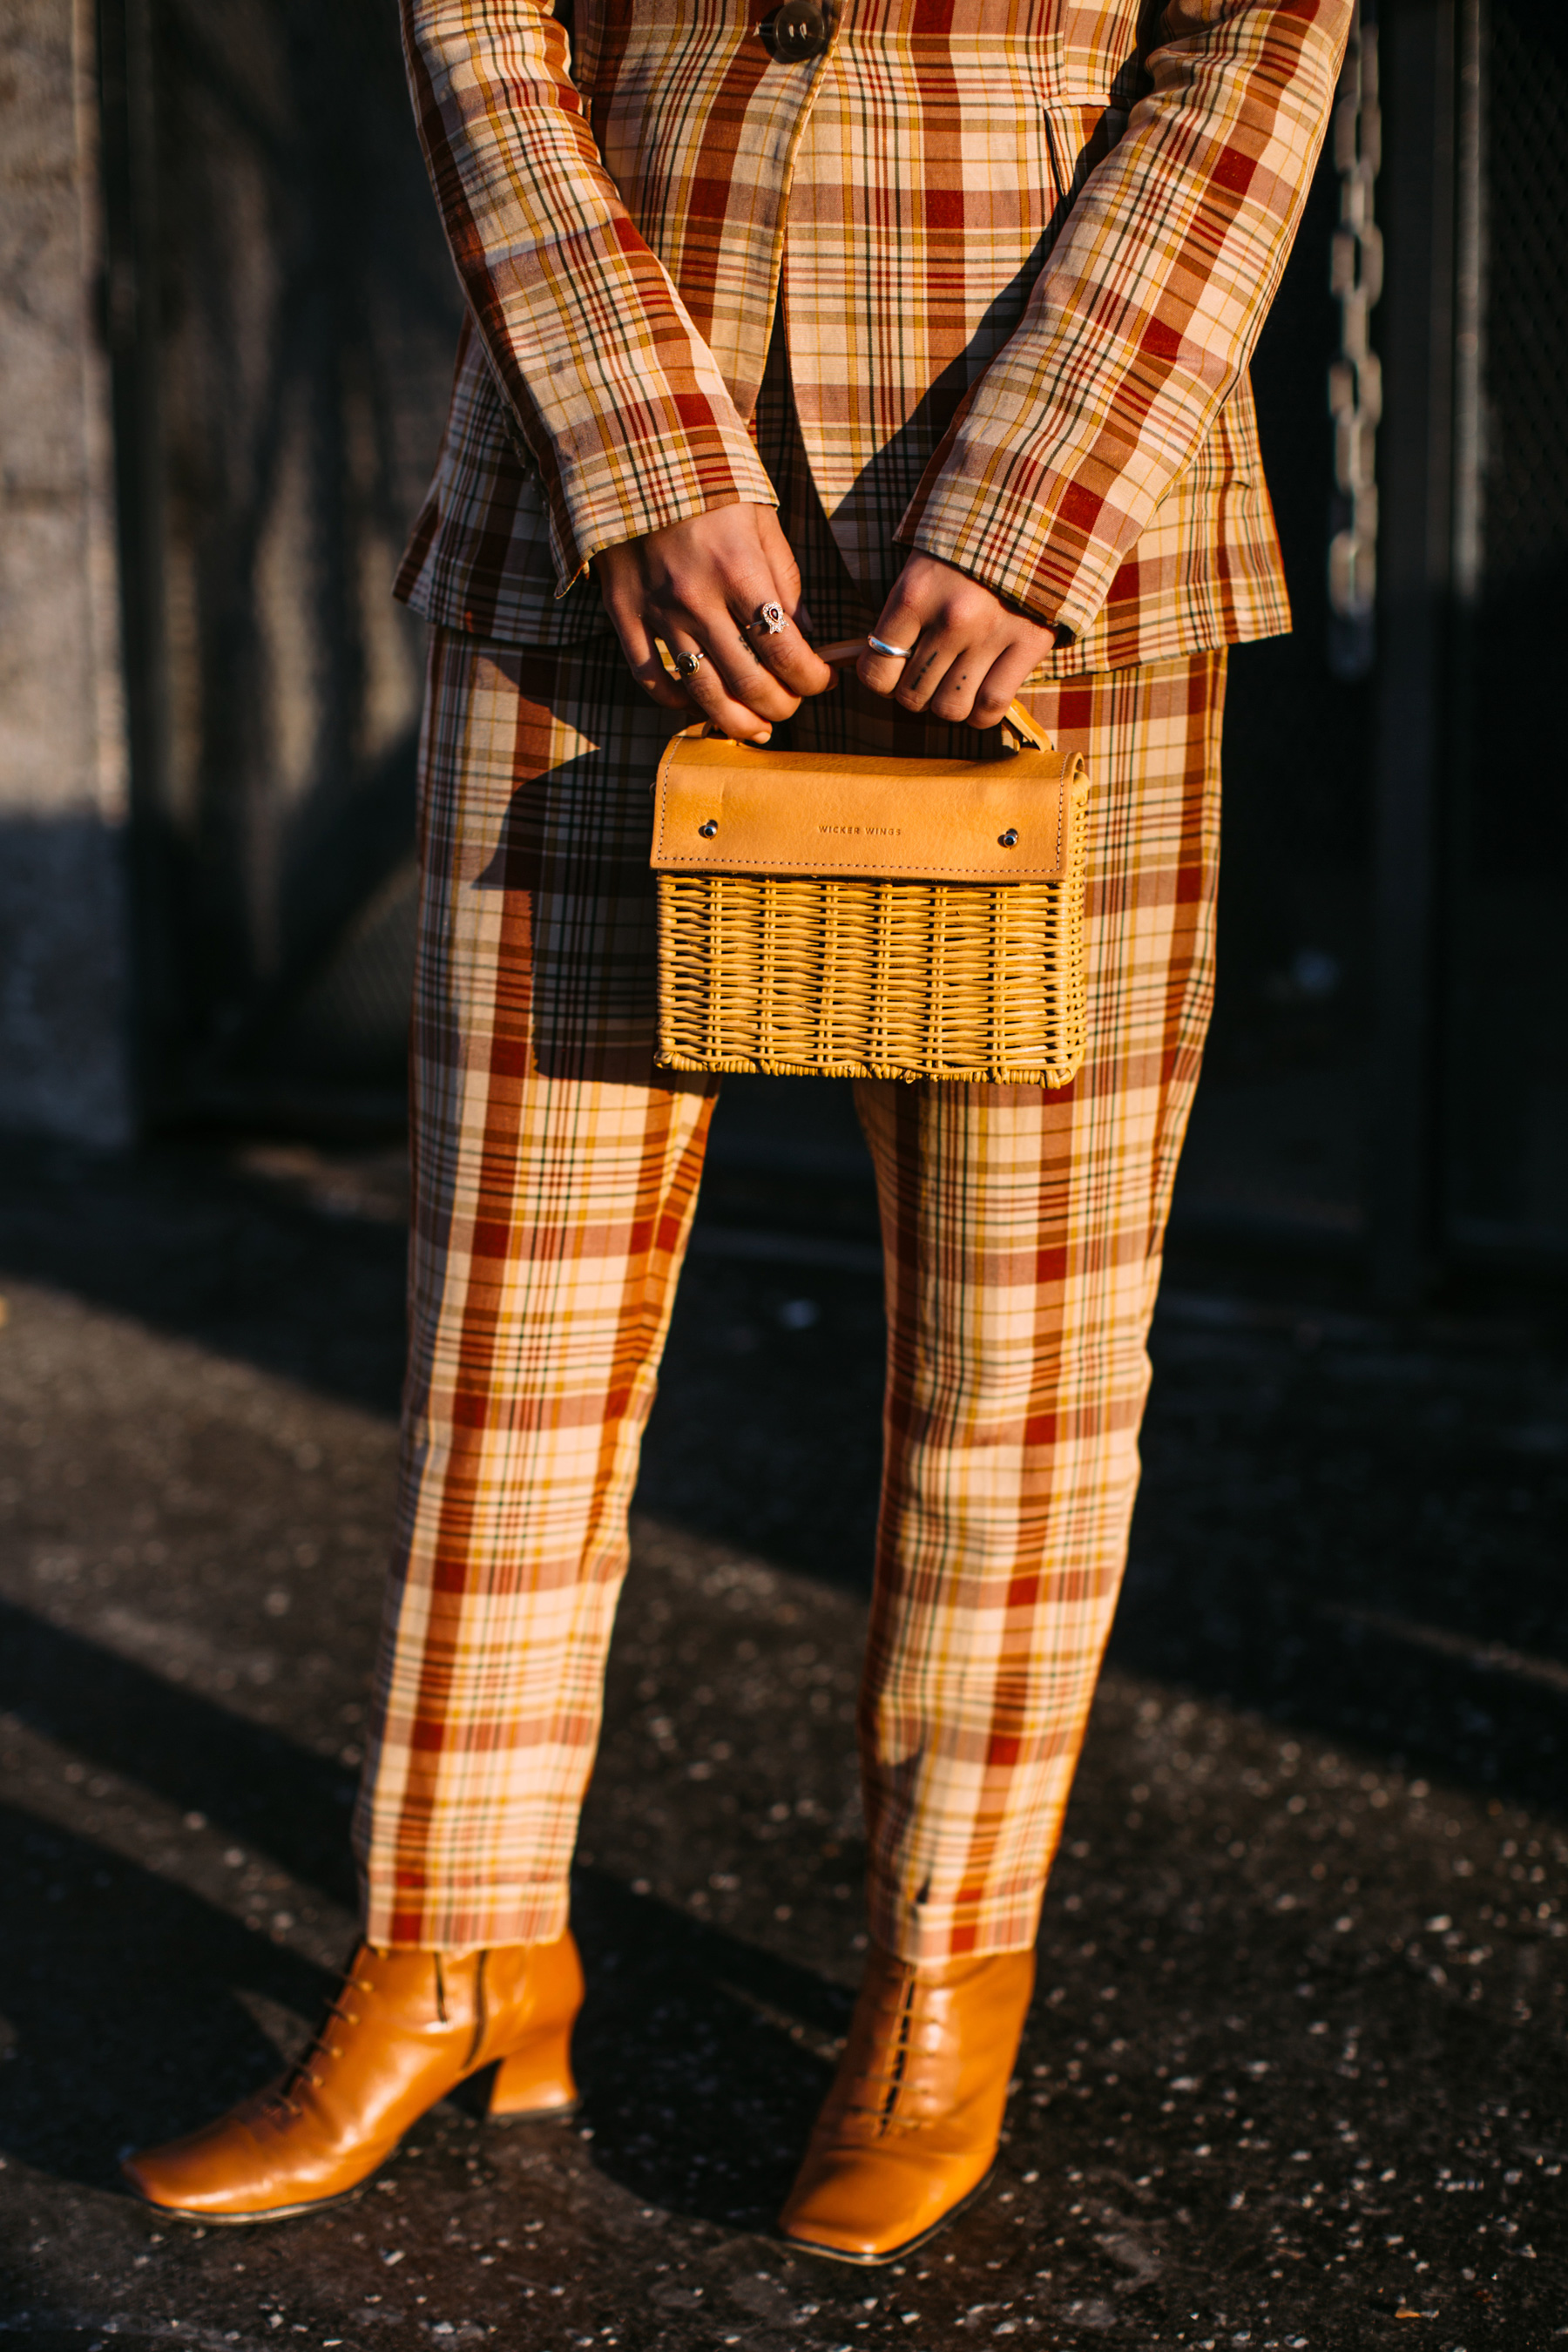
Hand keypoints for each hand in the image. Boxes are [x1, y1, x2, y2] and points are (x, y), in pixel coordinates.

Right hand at [594, 501, 833, 740]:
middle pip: (748, 683)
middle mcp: (698, 598)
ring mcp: (657, 611)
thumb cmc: (710, 486)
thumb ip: (786, 583)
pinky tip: (700, 704)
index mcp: (740, 571)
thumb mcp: (762, 523)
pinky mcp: (624, 614)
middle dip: (781, 705)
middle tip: (792, 704)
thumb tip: (807, 638)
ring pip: (702, 693)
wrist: (635, 452)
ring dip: (737, 722)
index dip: (812, 679)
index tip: (823, 680)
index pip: (786, 652)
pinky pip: (651, 677)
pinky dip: (678, 702)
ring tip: (757, 727)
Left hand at [859, 553, 1056, 725]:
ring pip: (951, 708)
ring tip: (956, 682)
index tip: (894, 668)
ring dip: (949, 703)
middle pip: (913, 696)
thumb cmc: (967, 543)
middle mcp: (951, 618)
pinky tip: (981, 696)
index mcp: (915, 594)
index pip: (877, 672)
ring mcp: (992, 634)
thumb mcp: (923, 566)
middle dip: (916, 692)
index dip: (882, 679)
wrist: (1034, 510)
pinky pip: (992, 706)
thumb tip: (883, 668)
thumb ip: (904, 615)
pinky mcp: (1030, 643)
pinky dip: (982, 713)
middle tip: (929, 673)